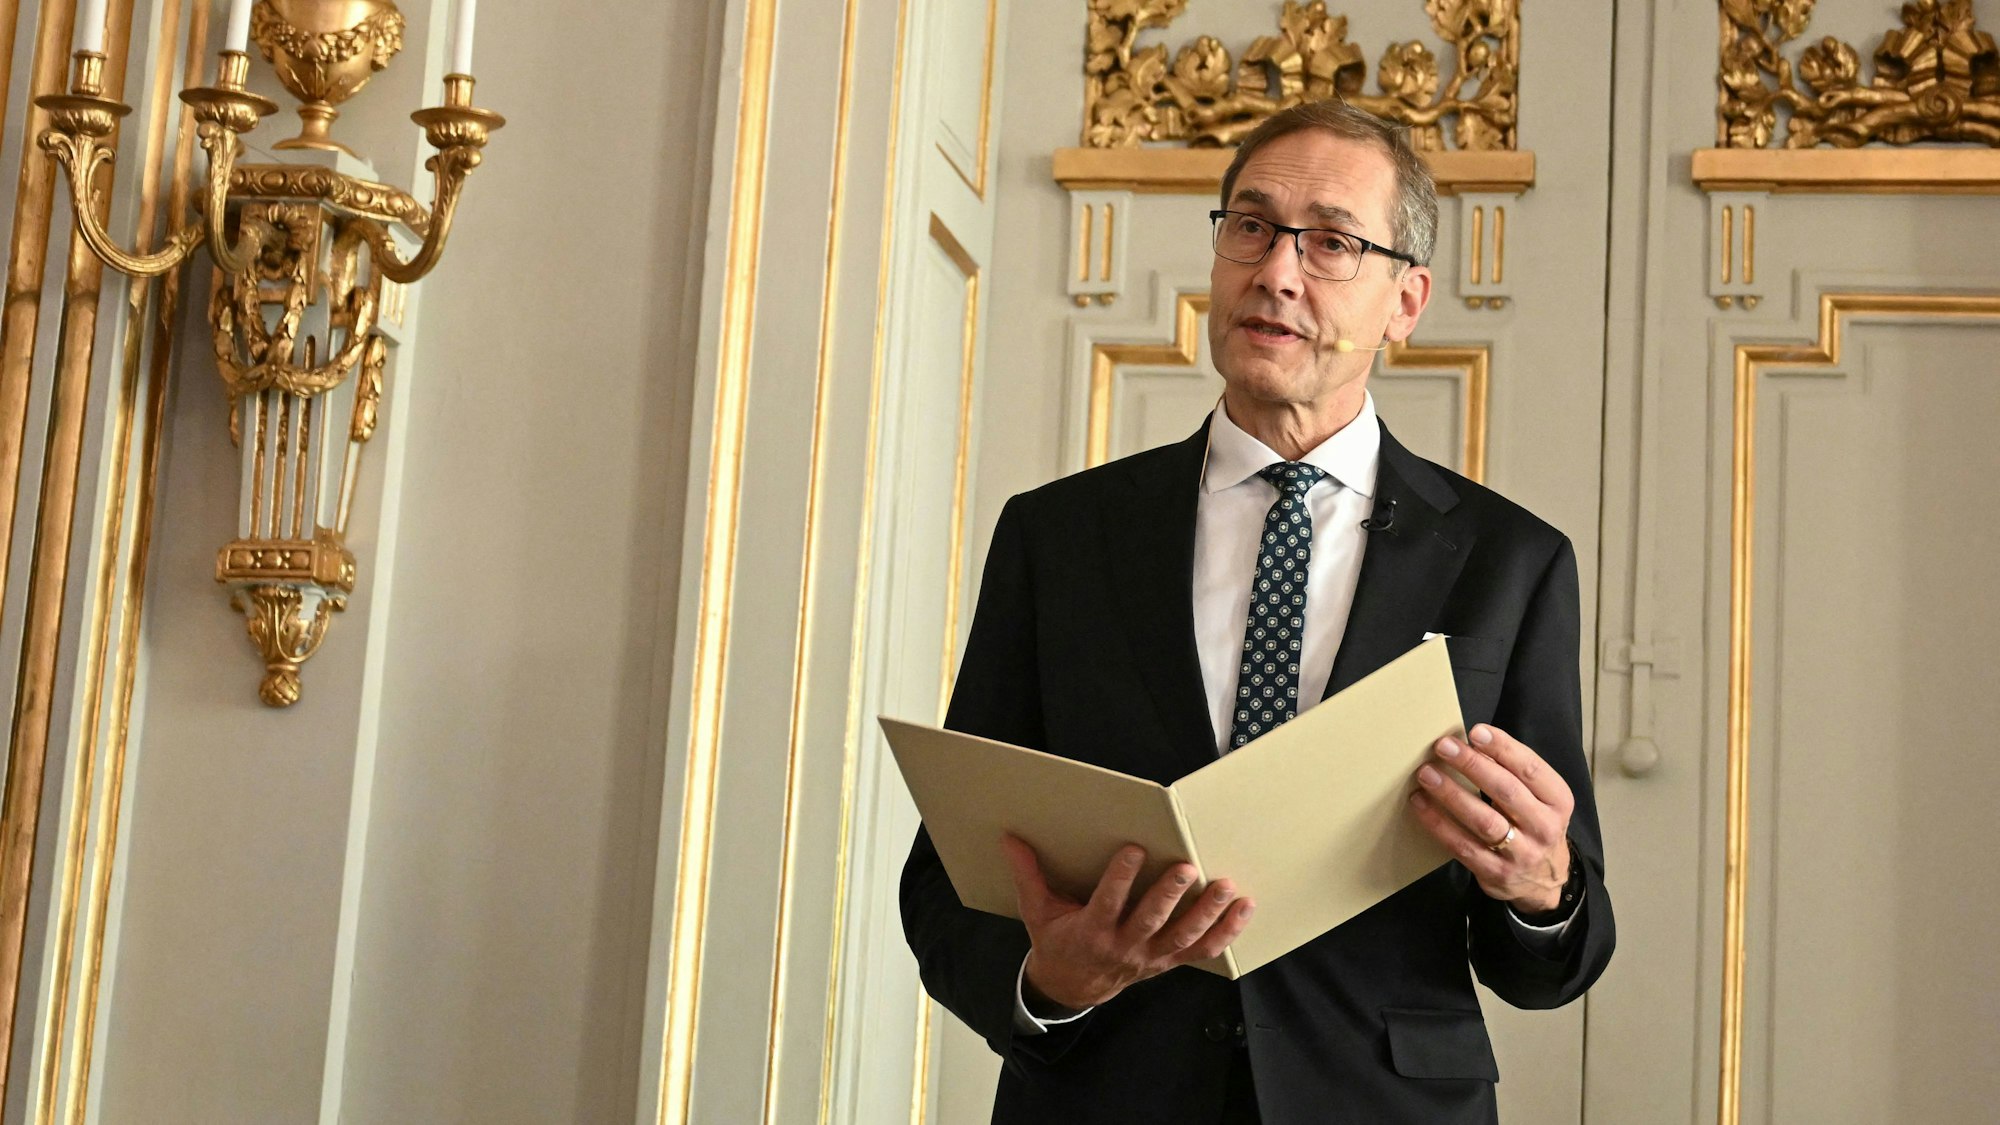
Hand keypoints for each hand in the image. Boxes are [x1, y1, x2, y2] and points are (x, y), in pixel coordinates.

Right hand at [1002, 836, 1254, 1012]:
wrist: (1071, 987)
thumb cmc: (1058, 943)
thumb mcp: (1037, 911)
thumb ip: (1029, 875)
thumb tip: (1011, 839)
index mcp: (1091, 933)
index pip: (1108, 904)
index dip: (1121, 880)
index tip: (1134, 851)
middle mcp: (1123, 947)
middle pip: (1151, 922)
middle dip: (1169, 895)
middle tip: (1186, 867)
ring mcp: (1149, 958)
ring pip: (1182, 937)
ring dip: (1206, 913)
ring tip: (1226, 886)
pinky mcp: (1168, 962)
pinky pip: (1201, 951)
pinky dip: (1226, 933)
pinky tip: (1243, 909)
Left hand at [1407, 723, 1573, 912]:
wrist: (1544, 881)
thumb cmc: (1534, 825)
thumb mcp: (1541, 799)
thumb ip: (1515, 774)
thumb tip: (1472, 742)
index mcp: (1558, 801)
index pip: (1531, 769)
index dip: (1503, 748)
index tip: (1476, 732)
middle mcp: (1543, 827)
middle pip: (1505, 791)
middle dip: (1472, 765)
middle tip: (1444, 746)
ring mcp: (1520, 853)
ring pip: (1483, 820)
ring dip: (1451, 794)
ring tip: (1427, 774)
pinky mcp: (1495, 873)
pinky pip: (1462, 845)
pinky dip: (1438, 823)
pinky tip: (1421, 804)